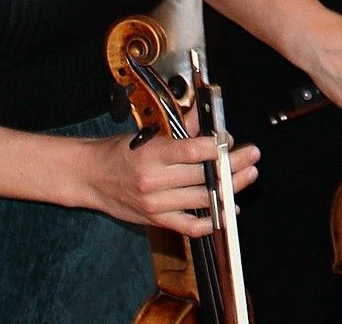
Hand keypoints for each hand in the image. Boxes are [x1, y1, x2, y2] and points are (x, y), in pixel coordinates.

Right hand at [80, 131, 260, 238]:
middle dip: (234, 166)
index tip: (230, 140)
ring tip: (247, 177)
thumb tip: (205, 116)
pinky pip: (189, 225)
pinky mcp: (156, 220)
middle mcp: (154, 181)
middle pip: (204, 175)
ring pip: (203, 199)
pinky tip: (228, 210)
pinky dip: (211, 220)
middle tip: (252, 156)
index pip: (194, 151)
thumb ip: (180, 128)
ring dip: (230, 189)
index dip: (218, 146)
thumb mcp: (147, 134)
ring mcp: (156, 204)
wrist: (89, 177)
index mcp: (152, 155)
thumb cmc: (118, 153)